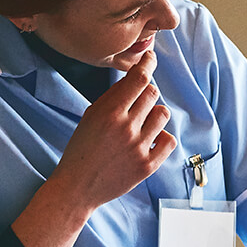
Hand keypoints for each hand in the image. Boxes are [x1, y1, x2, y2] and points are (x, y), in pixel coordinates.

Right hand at [12, 50, 177, 246]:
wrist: (78, 187)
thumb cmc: (82, 148)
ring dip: (155, 114)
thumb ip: (113, 97)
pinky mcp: (148, 166)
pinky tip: (150, 139)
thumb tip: (136, 75)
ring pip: (162, 114)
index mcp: (109, 113)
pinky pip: (169, 140)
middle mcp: (126, 128)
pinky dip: (162, 137)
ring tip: (142, 123)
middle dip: (146, 92)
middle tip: (137, 102)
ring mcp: (139, 148)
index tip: (150, 59)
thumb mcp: (91, 116)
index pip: (139, 79)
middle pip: (152, 93)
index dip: (148, 64)